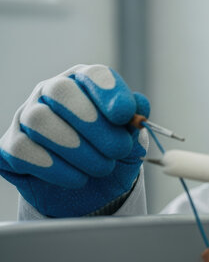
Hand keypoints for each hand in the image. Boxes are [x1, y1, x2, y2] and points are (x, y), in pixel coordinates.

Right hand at [0, 64, 149, 216]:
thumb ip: (136, 120)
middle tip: (119, 149)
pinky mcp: (11, 146)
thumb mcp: (132, 138)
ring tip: (103, 167)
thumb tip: (139, 106)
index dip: (109, 92)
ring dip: (77, 149)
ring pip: (40, 120)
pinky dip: (56, 168)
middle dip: (93, 123)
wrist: (91, 190)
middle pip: (60, 91)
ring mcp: (27, 117)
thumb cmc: (112, 154)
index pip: (93, 75)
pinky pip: (24, 150)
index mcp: (86, 83)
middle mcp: (51, 92)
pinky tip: (79, 178)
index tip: (126, 115)